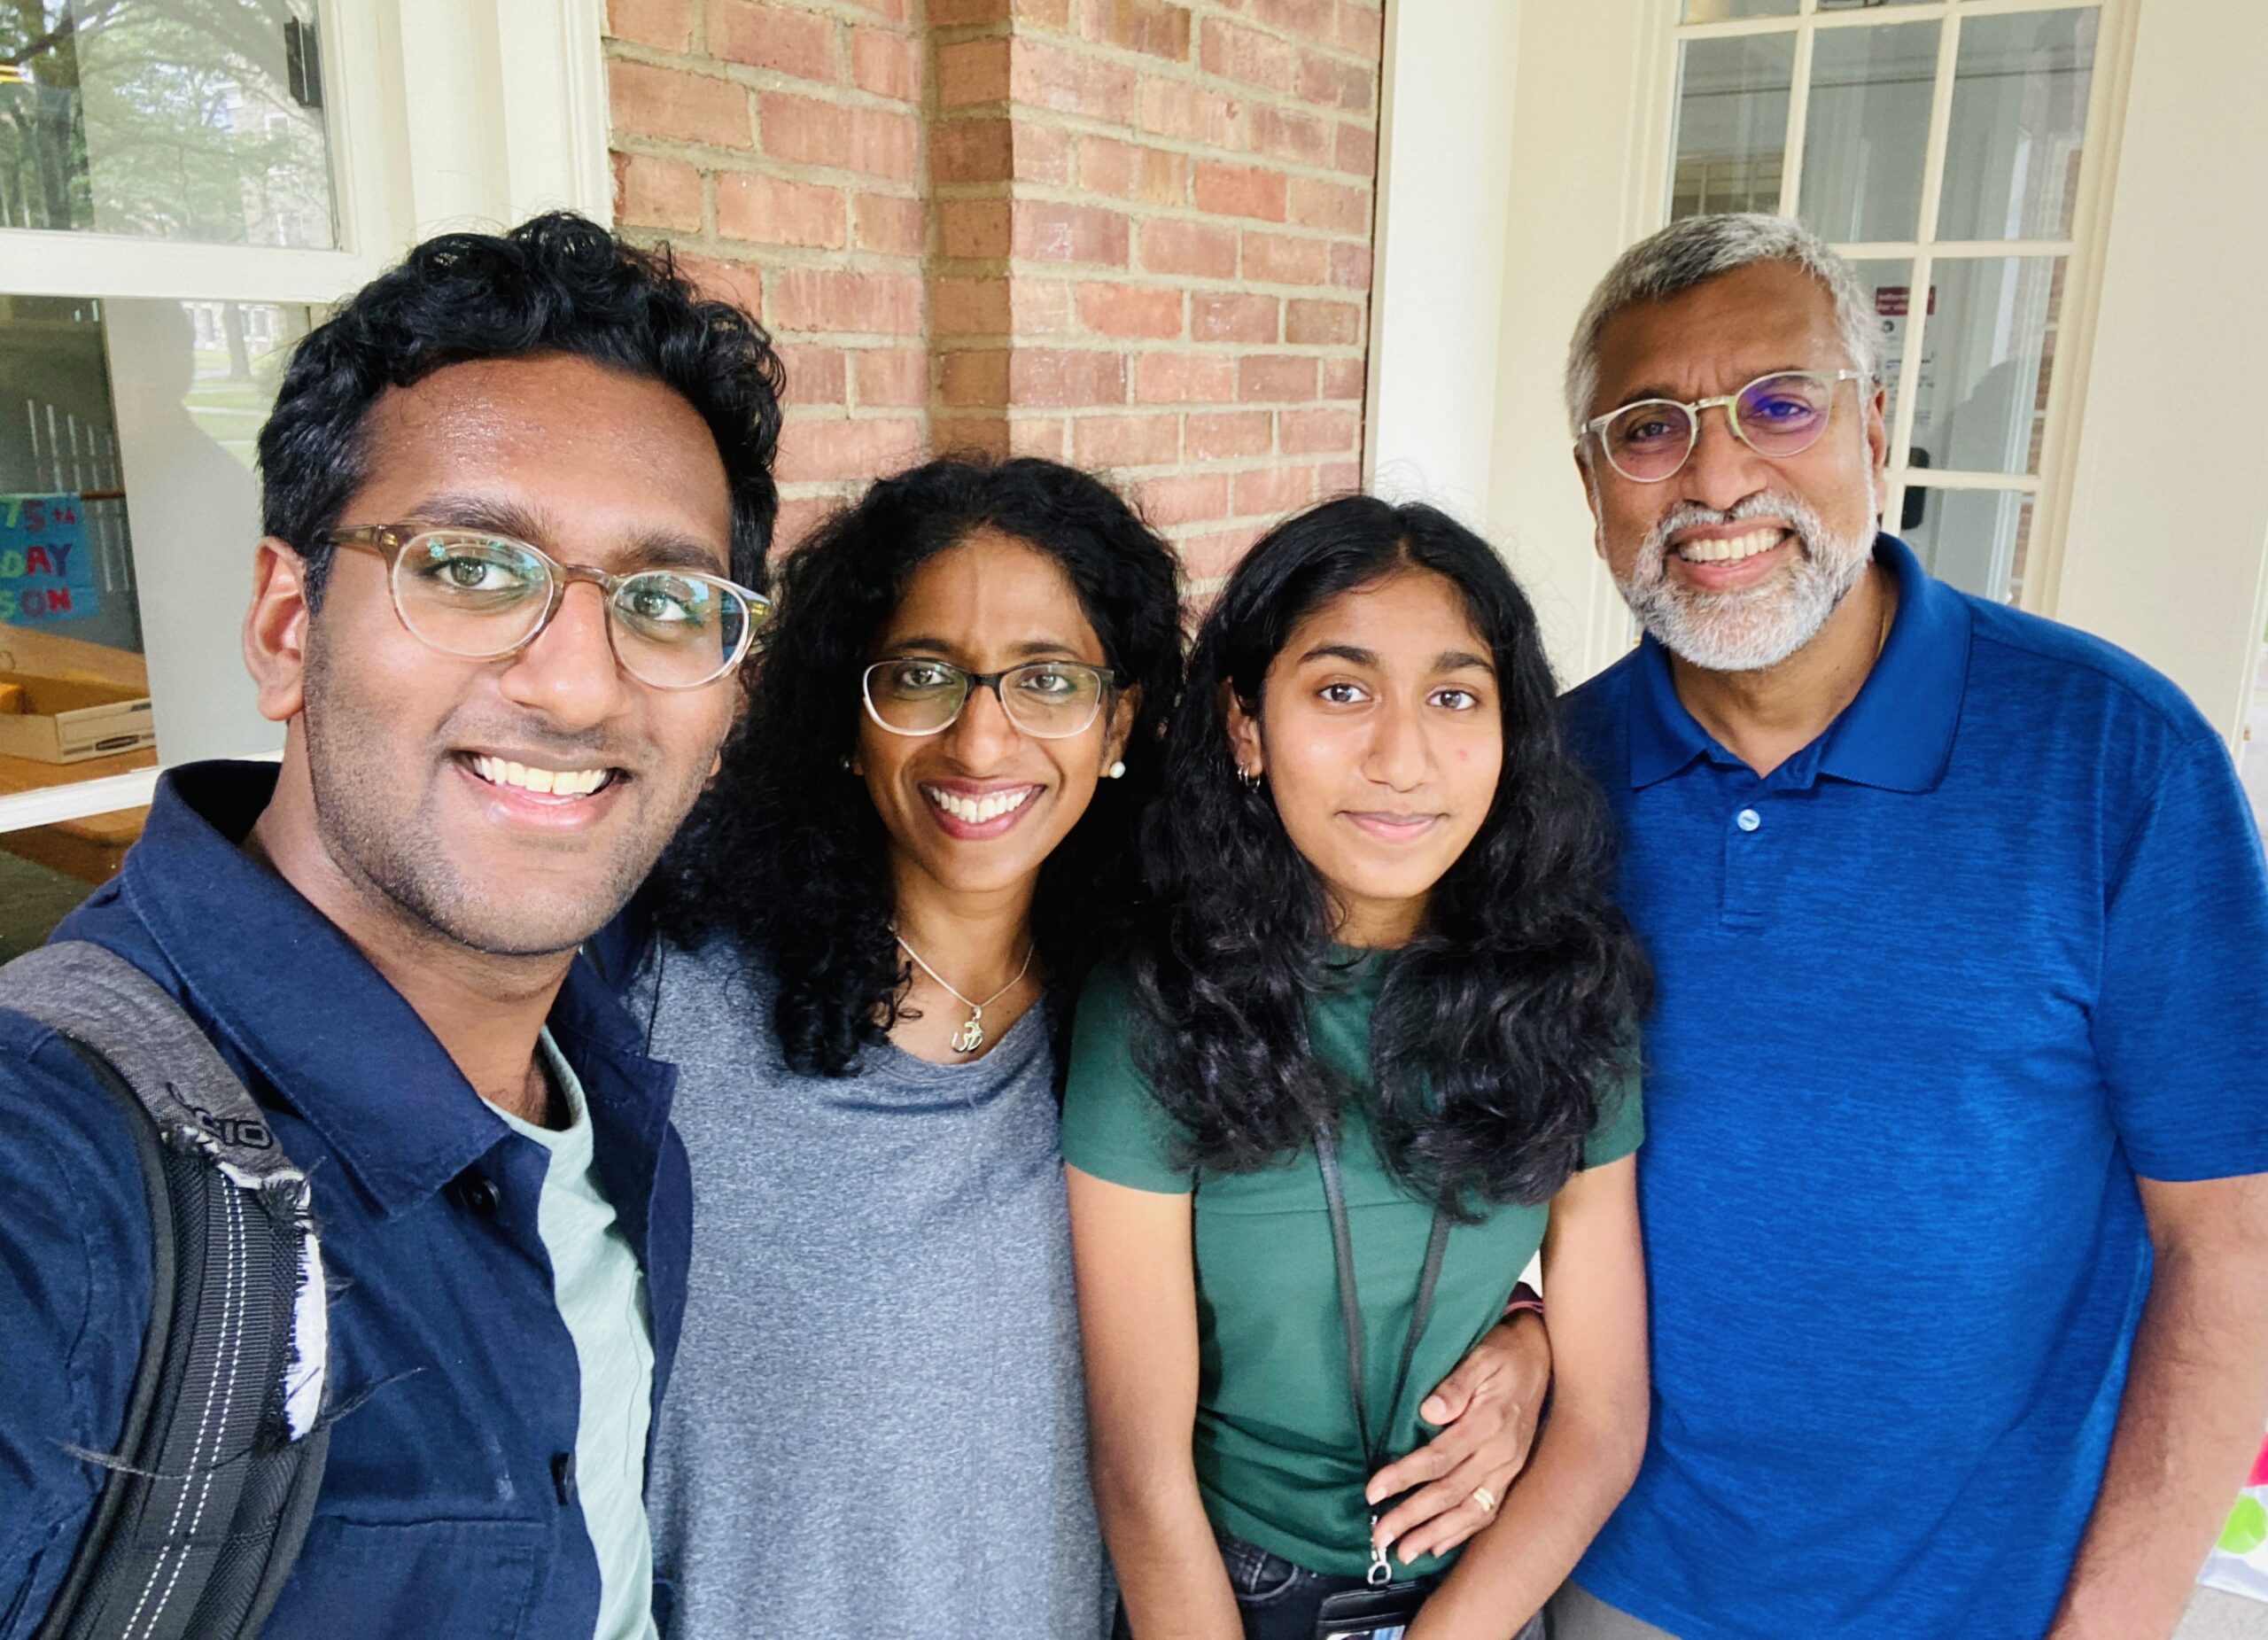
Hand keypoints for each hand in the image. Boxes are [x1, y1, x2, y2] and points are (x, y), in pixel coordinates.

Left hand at [1366, 1310, 1550, 1565]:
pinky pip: (1487, 1512)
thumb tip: (1430, 1411)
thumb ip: (1455, 1385)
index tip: (1374, 1492)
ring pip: (1469, 1511)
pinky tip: (1438, 1546)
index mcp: (1488, 1424)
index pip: (1438, 1458)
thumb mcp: (1478, 1357)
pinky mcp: (1512, 1475)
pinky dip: (1462, 1532)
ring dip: (1435, 1534)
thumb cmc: (1502, 1355)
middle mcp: (1501, 1454)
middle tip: (1380, 1536)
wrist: (1541, 1359)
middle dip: (1413, 1517)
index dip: (1404, 1477)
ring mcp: (1509, 1469)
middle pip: (1450, 1492)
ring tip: (1404, 1553)